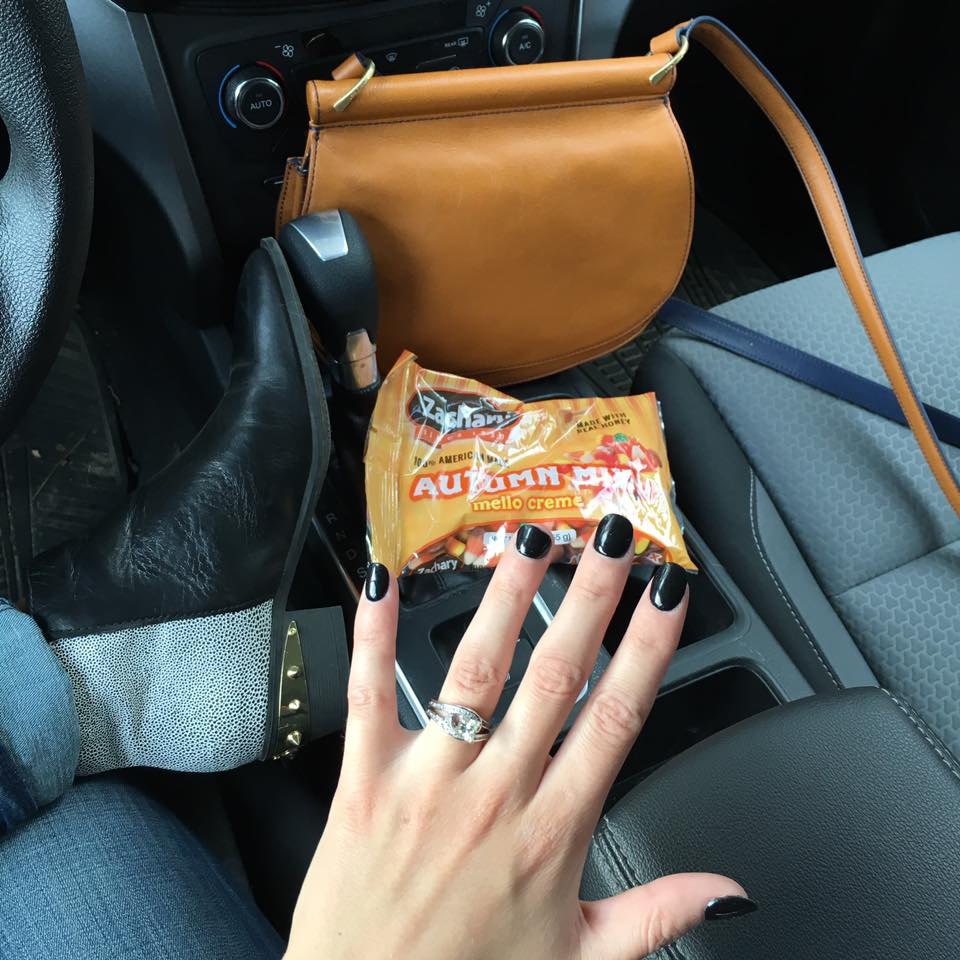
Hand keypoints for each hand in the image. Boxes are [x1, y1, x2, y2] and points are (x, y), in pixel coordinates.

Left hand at [286, 516, 750, 959]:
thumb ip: (658, 914)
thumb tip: (730, 891)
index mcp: (553, 831)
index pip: (616, 718)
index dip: (648, 648)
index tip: (666, 596)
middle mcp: (495, 794)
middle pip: (556, 674)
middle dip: (589, 598)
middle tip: (609, 538)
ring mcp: (428, 782)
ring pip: (475, 667)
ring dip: (507, 597)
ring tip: (530, 538)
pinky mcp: (365, 781)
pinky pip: (369, 693)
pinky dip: (375, 632)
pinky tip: (385, 578)